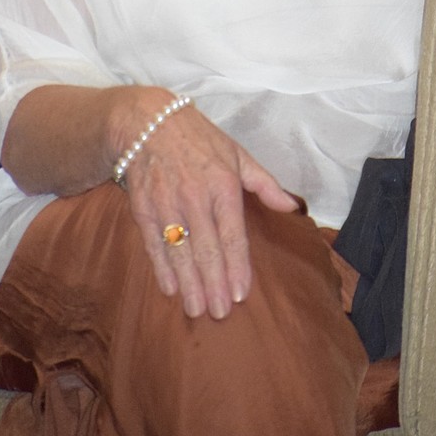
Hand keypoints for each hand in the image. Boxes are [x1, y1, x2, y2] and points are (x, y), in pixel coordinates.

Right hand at [122, 102, 297, 319]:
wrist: (148, 122)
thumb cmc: (200, 139)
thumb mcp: (237, 154)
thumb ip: (264, 184)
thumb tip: (292, 207)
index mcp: (224, 184)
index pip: (232, 233)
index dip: (237, 265)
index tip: (242, 293)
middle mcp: (196, 196)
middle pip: (207, 248)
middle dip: (214, 283)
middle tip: (221, 313)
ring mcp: (167, 203)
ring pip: (180, 250)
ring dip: (189, 282)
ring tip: (197, 309)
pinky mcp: (143, 207)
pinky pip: (154, 243)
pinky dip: (161, 267)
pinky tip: (170, 288)